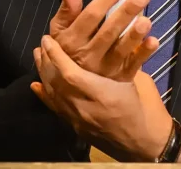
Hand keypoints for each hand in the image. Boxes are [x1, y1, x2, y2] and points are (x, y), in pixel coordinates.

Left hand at [30, 35, 172, 160]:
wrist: (141, 143)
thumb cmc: (144, 109)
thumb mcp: (138, 81)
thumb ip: (126, 61)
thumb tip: (117, 38)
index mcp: (103, 95)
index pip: (71, 74)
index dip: (57, 56)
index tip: (48, 39)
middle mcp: (86, 108)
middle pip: (57, 84)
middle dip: (46, 62)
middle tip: (42, 44)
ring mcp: (78, 120)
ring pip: (54, 95)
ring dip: (44, 74)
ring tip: (39, 57)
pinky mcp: (76, 127)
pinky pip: (55, 109)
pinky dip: (45, 95)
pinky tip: (36, 86)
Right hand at [49, 0, 158, 80]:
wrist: (71, 89)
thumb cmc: (67, 50)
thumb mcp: (60, 31)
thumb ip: (66, 8)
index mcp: (73, 40)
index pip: (90, 16)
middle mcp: (88, 55)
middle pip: (108, 32)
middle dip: (125, 13)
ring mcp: (104, 70)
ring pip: (120, 51)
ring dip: (134, 36)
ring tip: (147, 20)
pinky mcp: (119, 79)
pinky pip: (132, 67)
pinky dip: (143, 55)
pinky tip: (154, 41)